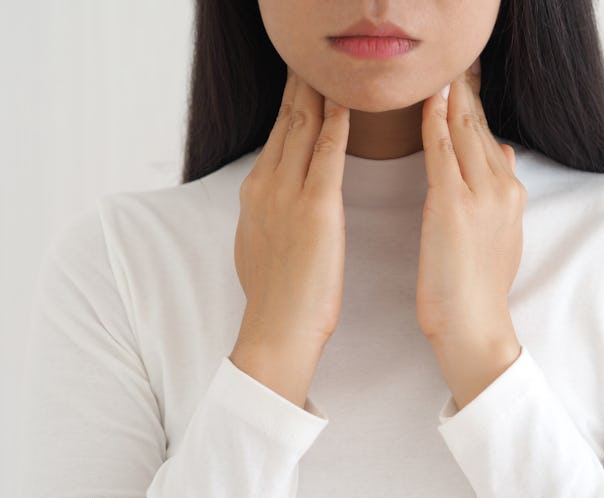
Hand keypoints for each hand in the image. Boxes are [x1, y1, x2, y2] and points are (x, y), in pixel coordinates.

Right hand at [233, 66, 350, 355]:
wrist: (277, 329)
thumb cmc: (277, 296)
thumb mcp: (259, 243)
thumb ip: (266, 213)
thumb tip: (270, 202)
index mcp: (255, 193)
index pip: (275, 135)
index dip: (290, 104)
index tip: (301, 80)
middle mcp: (265, 185)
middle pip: (286, 121)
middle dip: (301, 86)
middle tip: (314, 59)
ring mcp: (287, 195)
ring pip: (303, 128)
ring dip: (318, 92)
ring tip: (331, 66)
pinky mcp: (315, 209)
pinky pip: (327, 155)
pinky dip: (337, 124)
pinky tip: (346, 102)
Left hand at [415, 56, 525, 347]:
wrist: (475, 326)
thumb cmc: (478, 289)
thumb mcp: (502, 235)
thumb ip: (501, 192)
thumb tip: (502, 152)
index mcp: (511, 194)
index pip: (488, 138)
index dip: (472, 108)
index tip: (459, 84)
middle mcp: (502, 187)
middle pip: (478, 127)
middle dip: (462, 94)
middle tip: (447, 66)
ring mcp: (480, 194)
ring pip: (462, 131)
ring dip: (448, 98)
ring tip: (437, 71)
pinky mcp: (453, 204)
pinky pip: (441, 150)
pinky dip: (433, 121)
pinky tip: (427, 99)